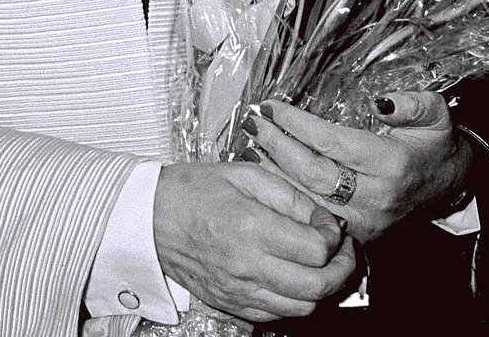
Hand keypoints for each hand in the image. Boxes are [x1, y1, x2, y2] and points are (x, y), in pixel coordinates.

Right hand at [153, 161, 359, 322]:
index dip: (334, 238)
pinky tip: (292, 279)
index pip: (316, 249)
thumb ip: (290, 196)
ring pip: (302, 307)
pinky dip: (293, 301)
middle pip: (317, 286)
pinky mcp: (229, 302)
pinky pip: (276, 315)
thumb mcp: (244, 174)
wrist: (147, 216)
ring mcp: (237, 289)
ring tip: (320, 267)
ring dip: (321, 289)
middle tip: (341, 252)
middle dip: (340, 269)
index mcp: (251, 227)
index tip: (330, 227)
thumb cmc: (191, 190)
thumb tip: (324, 219)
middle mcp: (246, 264)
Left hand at [244, 92, 470, 241]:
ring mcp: (365, 219)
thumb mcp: (435, 115)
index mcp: (392, 164)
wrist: (447, 186)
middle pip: (313, 172)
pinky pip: (312, 215)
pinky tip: (265, 174)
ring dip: (273, 172)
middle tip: (253, 123)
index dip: (297, 123)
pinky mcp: (357, 233)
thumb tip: (381, 103)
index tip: (271, 106)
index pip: (332, 142)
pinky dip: (285, 194)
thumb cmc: (433, 145)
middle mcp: (376, 196)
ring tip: (250, 146)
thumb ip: (414, 104)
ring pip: (307, 198)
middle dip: (276, 145)